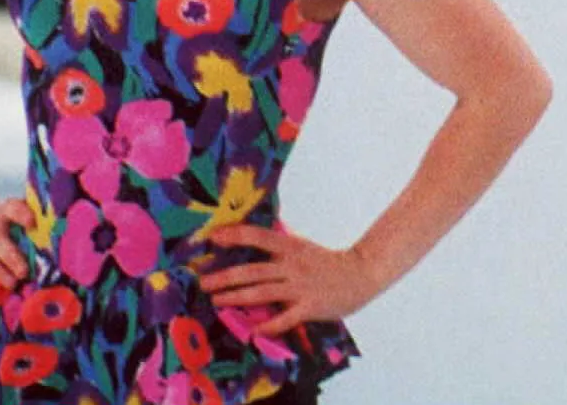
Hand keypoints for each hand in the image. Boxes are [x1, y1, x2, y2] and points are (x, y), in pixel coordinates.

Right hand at [0, 196, 33, 293]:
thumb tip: (60, 229)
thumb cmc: (4, 219)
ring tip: (12, 284)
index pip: (12, 208)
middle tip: (24, 272)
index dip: (21, 214)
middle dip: (11, 257)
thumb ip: (35, 219)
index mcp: (4, 212)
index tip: (32, 223)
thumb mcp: (14, 212)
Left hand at [200, 225, 383, 335]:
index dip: (235, 235)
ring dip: (237, 297)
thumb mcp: (302, 247)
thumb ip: (279, 246)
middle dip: (226, 276)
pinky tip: (255, 331)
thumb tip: (251, 238)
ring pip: (263, 292)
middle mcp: (293, 266)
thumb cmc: (328, 262)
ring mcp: (301, 287)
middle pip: (254, 270)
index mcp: (291, 247)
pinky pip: (286, 318)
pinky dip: (270, 325)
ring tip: (216, 301)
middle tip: (203, 282)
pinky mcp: (310, 307)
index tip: (213, 237)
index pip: (259, 237)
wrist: (363, 273)